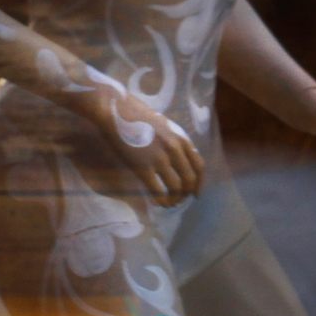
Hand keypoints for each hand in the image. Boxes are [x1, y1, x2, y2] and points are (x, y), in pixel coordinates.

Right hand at [88, 87, 203, 205]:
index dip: (199, 182)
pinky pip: (157, 190)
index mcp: (181, 138)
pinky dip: (161, 200)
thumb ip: (175, 141)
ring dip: (175, 199)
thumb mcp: (165, 126)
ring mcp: (159, 159)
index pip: (199, 165)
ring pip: (176, 187)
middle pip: (189, 179)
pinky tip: (160, 203)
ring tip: (171, 203)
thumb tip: (180, 159)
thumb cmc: (137, 115)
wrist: (116, 111)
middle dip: (188, 193)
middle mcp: (175, 150)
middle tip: (182, 200)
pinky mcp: (143, 167)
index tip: (195, 192)